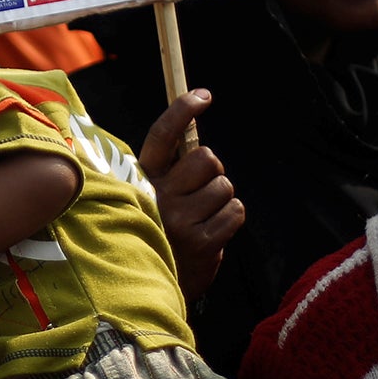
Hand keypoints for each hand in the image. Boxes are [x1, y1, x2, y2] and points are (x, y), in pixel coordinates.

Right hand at [138, 90, 241, 302]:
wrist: (151, 284)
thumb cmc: (157, 229)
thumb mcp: (151, 195)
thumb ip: (169, 170)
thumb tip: (196, 137)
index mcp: (142, 178)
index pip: (163, 135)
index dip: (183, 111)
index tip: (204, 95)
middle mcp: (158, 196)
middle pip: (207, 158)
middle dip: (211, 170)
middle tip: (199, 188)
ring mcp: (180, 220)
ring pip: (225, 186)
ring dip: (220, 198)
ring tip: (202, 216)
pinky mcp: (202, 243)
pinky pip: (235, 211)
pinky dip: (230, 218)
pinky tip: (212, 230)